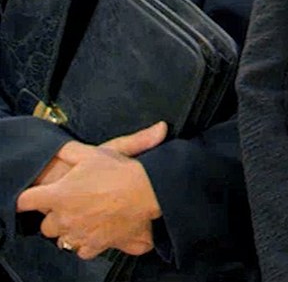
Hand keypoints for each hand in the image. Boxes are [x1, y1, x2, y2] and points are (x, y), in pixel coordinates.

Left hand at [17, 122, 165, 258]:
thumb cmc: (121, 171)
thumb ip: (71, 151)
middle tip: (71, 206)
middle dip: (55, 217)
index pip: (25, 201)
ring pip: (62, 240)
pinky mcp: (95, 245)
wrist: (149, 191)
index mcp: (58, 195)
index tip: (39, 196)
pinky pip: (82, 251)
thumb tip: (60, 148)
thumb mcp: (96, 152)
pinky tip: (95, 233)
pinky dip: (87, 245)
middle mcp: (64, 218)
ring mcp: (79, 234)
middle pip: (45, 226)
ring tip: (85, 220)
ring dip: (70, 232)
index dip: (31, 198)